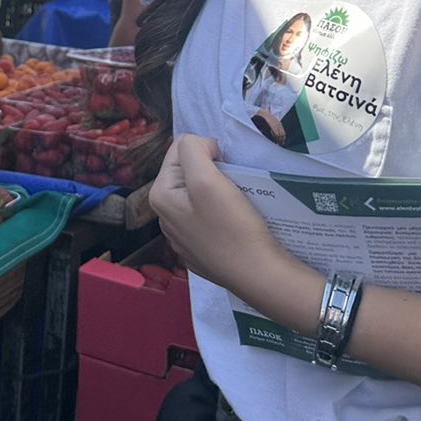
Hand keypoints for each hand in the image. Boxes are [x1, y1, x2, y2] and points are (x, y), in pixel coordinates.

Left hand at [150, 134, 284, 299]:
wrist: (259, 274)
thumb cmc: (231, 226)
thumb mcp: (206, 179)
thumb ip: (193, 150)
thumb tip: (199, 145)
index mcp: (160, 197)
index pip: (179, 150)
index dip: (205, 151)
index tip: (225, 169)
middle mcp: (165, 218)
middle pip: (188, 172)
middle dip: (210, 171)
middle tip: (231, 186)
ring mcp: (183, 238)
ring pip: (200, 195)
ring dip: (218, 191)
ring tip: (236, 202)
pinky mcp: (203, 251)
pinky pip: (209, 218)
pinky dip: (222, 213)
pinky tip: (235, 224)